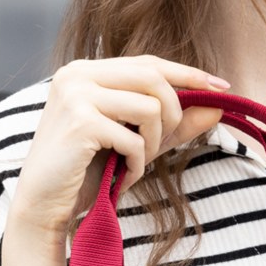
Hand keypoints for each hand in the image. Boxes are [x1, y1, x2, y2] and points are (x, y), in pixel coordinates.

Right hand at [6, 56, 231, 239]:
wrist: (44, 203)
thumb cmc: (87, 171)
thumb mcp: (137, 141)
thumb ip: (174, 123)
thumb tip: (218, 106)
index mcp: (87, 71)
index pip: (149, 62)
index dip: (188, 73)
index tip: (221, 87)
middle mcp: (78, 74)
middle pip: (154, 77)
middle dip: (174, 112)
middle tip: (165, 143)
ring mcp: (76, 95)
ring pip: (150, 107)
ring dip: (154, 143)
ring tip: (137, 163)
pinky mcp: (80, 121)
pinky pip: (134, 138)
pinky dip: (138, 163)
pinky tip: (123, 176)